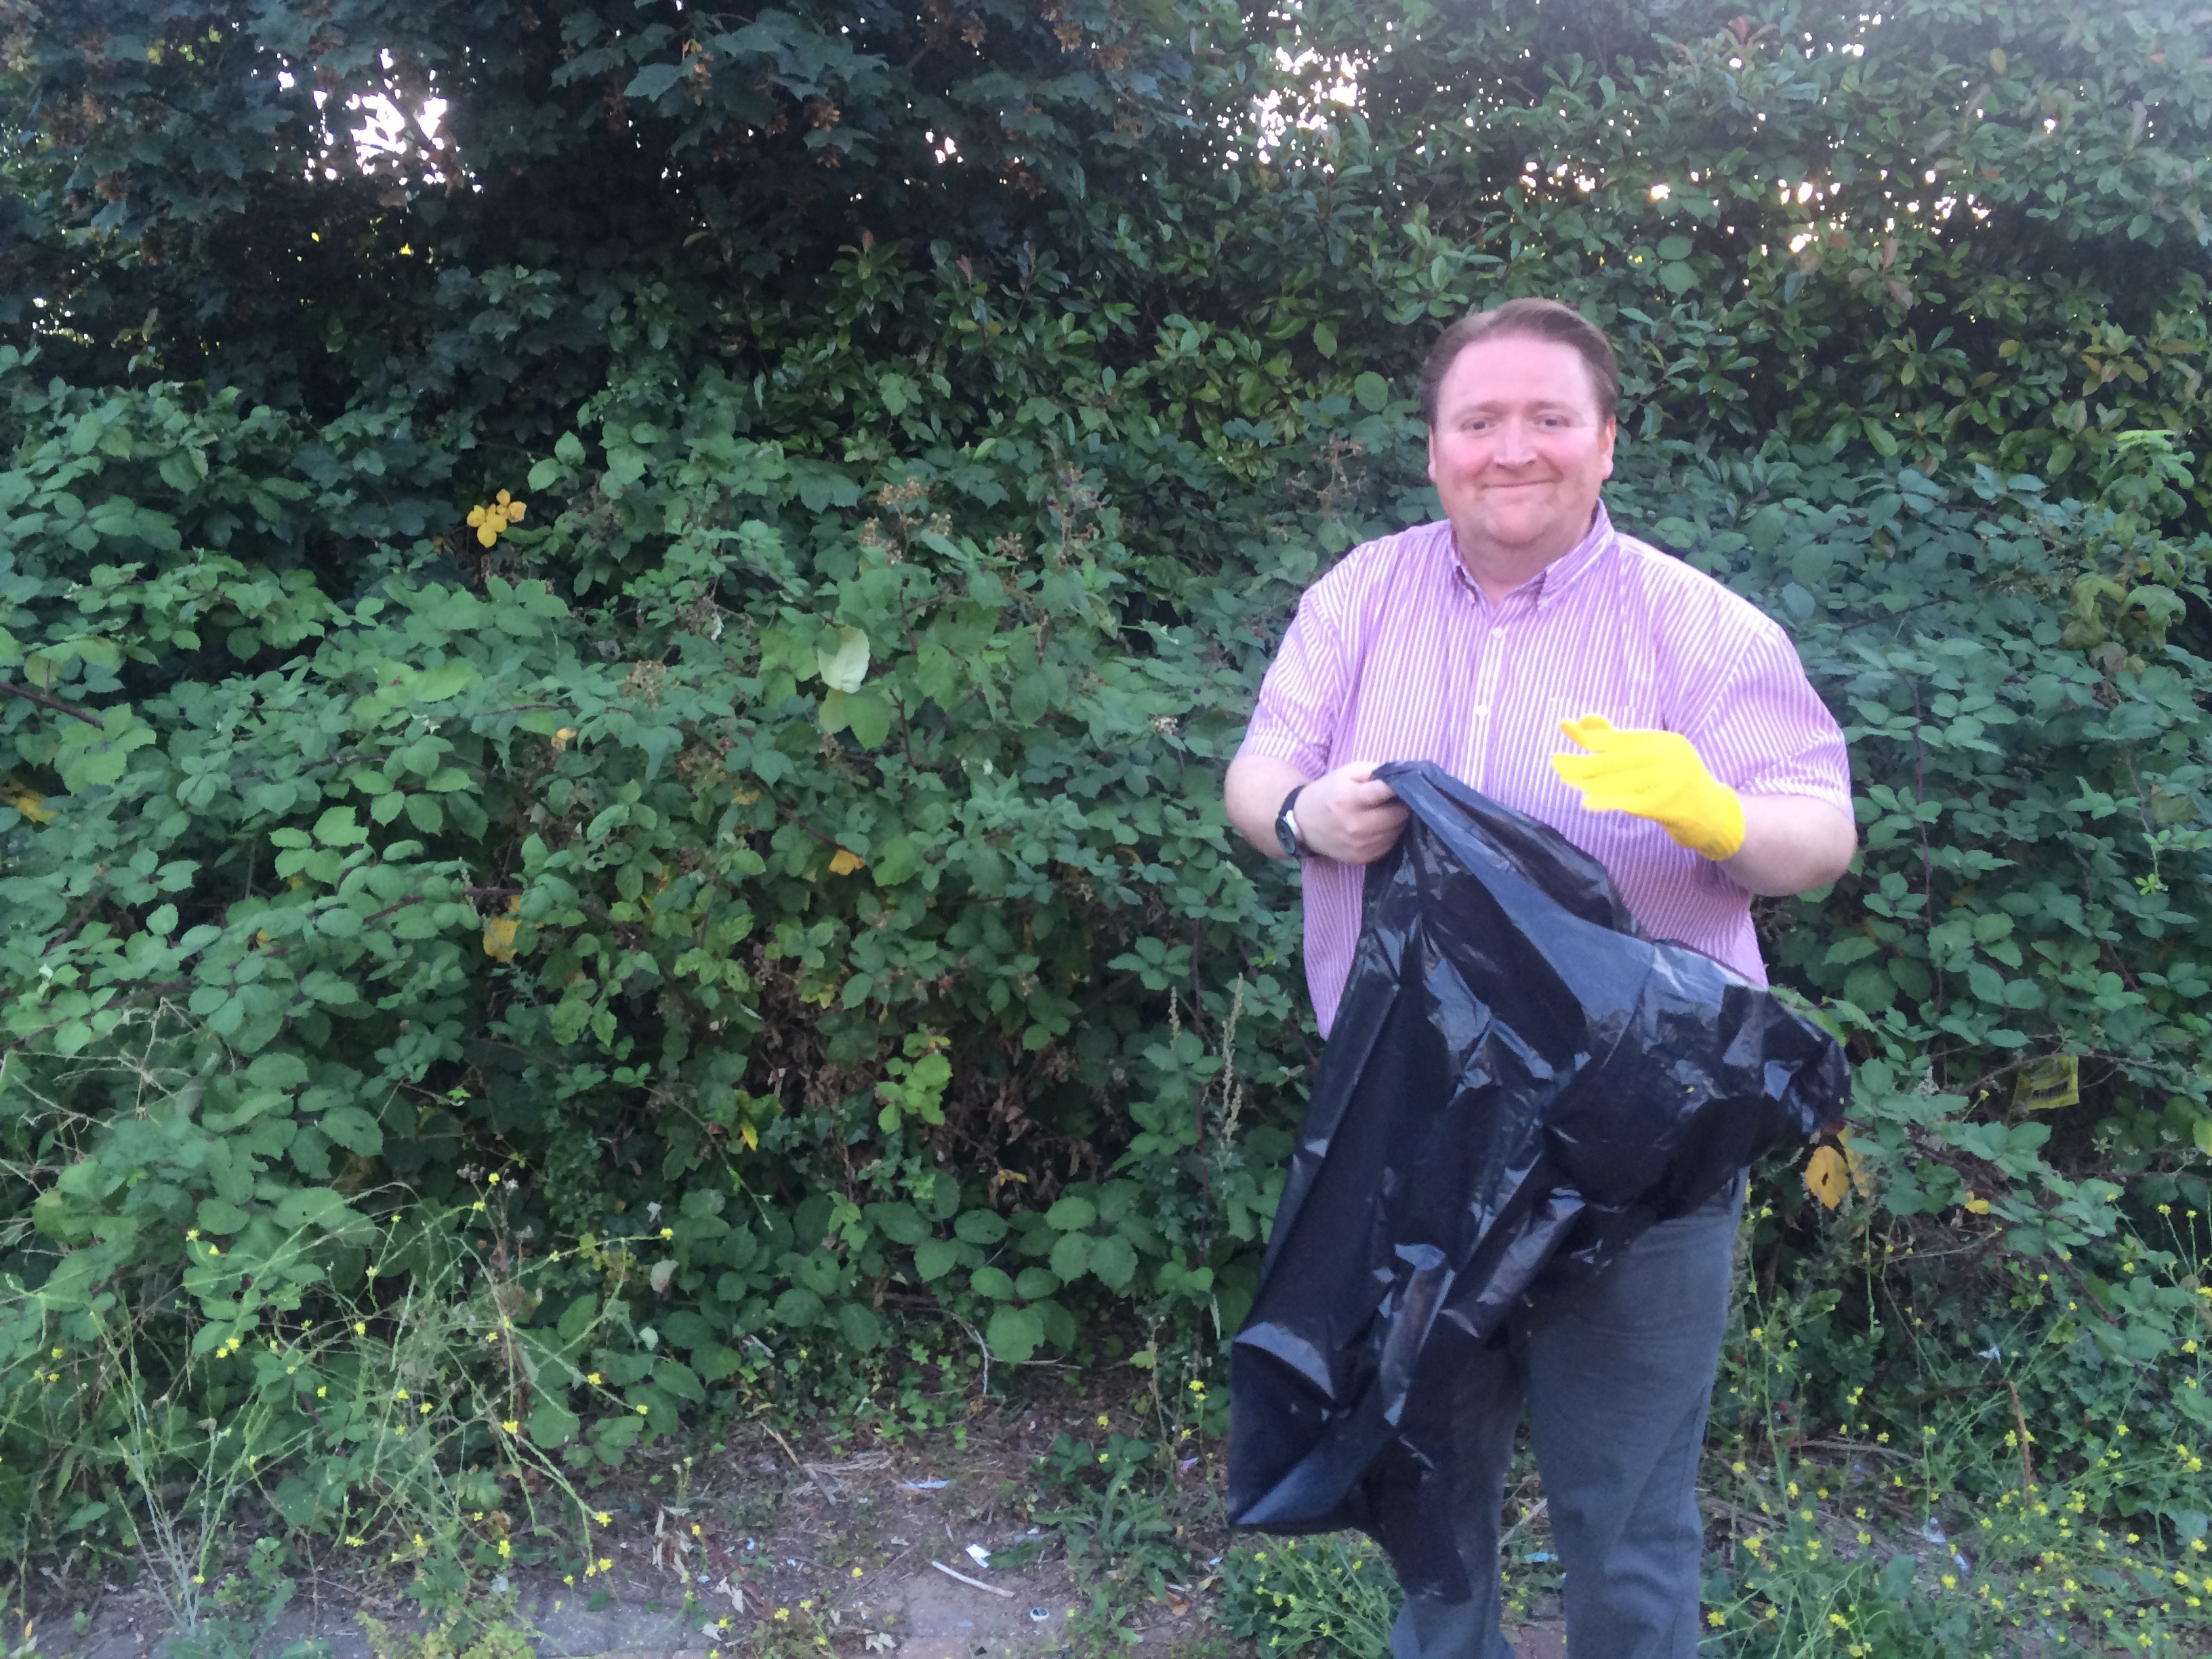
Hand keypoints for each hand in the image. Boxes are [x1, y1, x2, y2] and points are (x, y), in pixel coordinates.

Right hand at [1297, 761, 1409, 863]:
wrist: (1303, 824)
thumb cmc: (1328, 793)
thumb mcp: (1347, 773)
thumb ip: (1374, 771)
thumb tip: (1401, 778)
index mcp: (1349, 798)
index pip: (1386, 791)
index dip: (1400, 786)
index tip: (1404, 783)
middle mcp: (1355, 825)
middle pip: (1399, 815)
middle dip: (1400, 805)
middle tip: (1392, 800)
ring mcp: (1359, 845)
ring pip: (1397, 831)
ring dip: (1395, 821)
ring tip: (1383, 813)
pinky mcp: (1362, 859)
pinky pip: (1389, 845)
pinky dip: (1388, 835)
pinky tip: (1376, 827)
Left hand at [1550, 716, 1745, 859]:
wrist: (1713, 815)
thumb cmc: (1674, 783)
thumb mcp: (1651, 757)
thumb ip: (1617, 741)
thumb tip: (1583, 720)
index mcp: (1663, 741)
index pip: (1621, 737)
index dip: (1591, 735)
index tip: (1566, 727)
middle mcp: (1668, 757)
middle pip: (1617, 759)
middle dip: (1584, 761)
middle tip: (1556, 762)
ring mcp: (1669, 781)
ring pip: (1620, 780)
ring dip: (1589, 781)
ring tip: (1567, 779)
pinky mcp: (1668, 806)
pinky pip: (1631, 802)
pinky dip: (1607, 802)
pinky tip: (1588, 802)